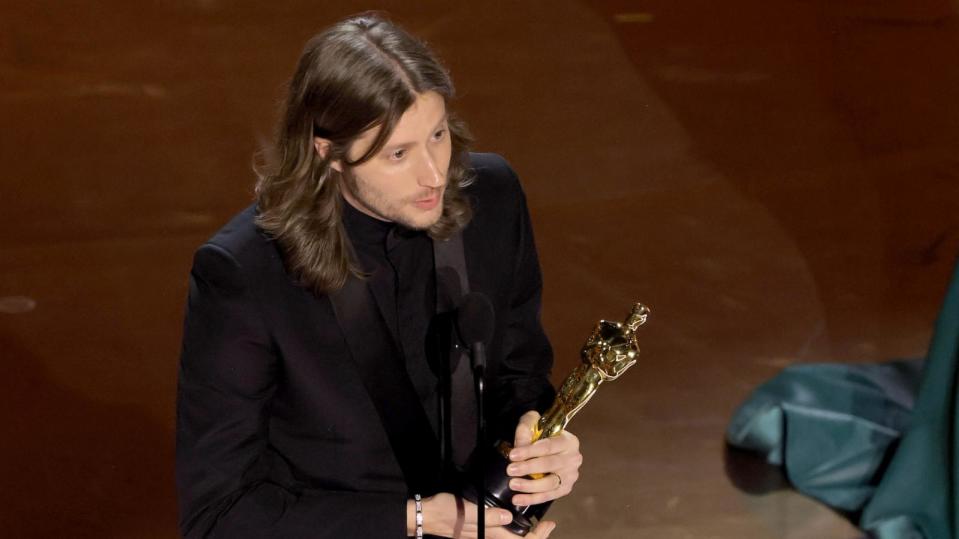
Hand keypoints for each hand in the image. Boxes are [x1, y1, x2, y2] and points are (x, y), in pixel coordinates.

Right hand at [411, 493, 556, 537]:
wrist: (425, 515)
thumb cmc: (445, 512)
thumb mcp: (467, 511)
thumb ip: (488, 516)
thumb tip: (509, 518)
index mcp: (489, 534)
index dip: (537, 536)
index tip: (549, 524)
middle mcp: (489, 536)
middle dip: (536, 535)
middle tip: (548, 523)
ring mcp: (483, 533)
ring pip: (510, 538)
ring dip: (525, 532)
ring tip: (536, 520)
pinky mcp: (479, 528)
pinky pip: (501, 532)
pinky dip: (513, 527)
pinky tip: (513, 515)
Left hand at [506, 411, 582, 505]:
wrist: (547, 445)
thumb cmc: (540, 434)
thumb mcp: (532, 424)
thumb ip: (525, 430)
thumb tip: (520, 447)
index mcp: (568, 441)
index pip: (548, 446)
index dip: (530, 451)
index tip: (513, 455)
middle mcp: (573, 459)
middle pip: (550, 465)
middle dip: (528, 468)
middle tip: (511, 470)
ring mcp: (570, 476)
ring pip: (550, 483)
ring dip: (530, 486)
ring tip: (513, 484)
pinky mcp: (565, 489)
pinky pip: (549, 496)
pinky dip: (532, 499)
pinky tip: (518, 499)